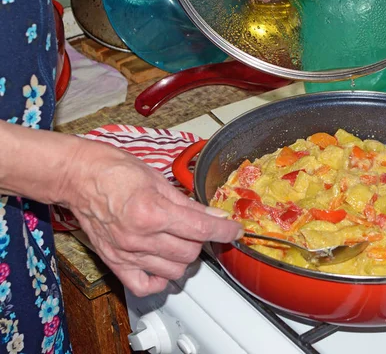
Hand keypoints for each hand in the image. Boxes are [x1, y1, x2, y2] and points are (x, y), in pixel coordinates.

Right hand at [63, 141, 242, 296]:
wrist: (79, 176)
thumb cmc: (114, 171)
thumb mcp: (158, 180)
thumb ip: (188, 203)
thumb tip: (213, 215)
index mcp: (152, 211)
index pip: (201, 229)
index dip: (225, 230)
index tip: (235, 230)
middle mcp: (139, 237)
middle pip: (190, 253)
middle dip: (202, 241)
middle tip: (199, 229)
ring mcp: (126, 253)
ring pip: (174, 271)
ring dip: (184, 258)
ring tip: (180, 242)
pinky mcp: (115, 262)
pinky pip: (145, 285)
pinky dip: (160, 279)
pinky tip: (163, 264)